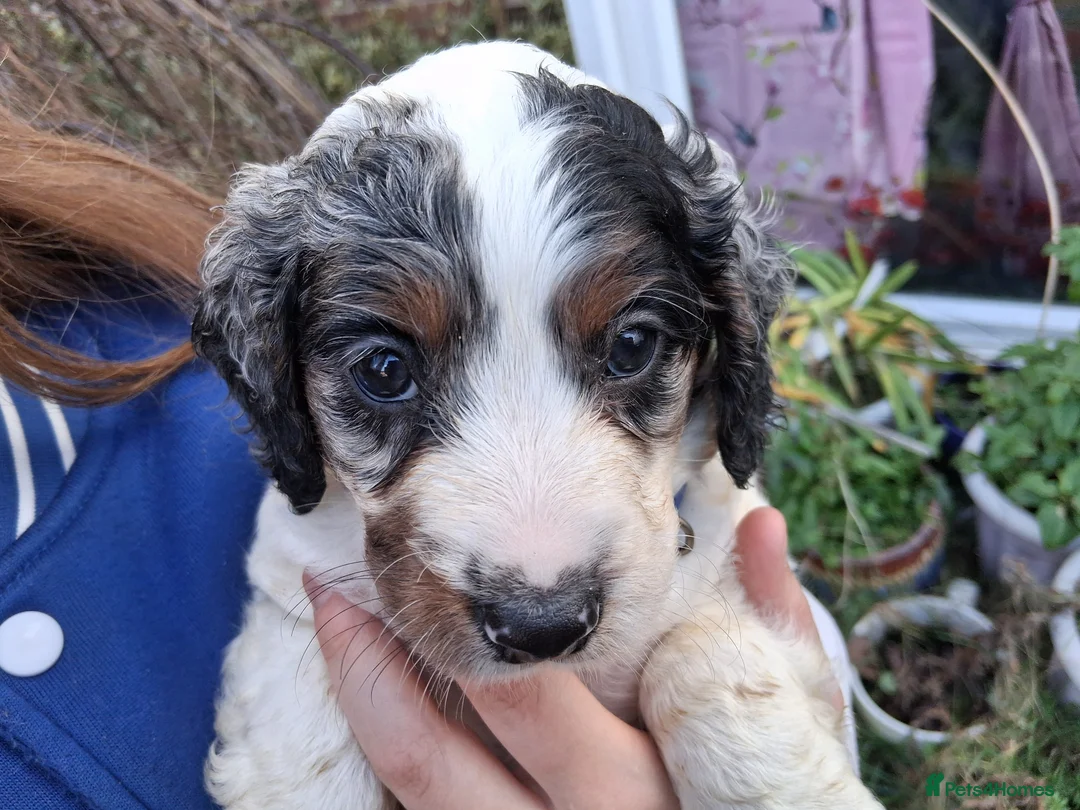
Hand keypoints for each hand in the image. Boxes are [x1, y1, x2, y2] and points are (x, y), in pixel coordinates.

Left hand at [304, 506, 835, 808]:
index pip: (526, 694)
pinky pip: (413, 809)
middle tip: (335, 576)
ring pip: (407, 780)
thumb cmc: (762, 800)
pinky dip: (381, 746)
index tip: (439, 547)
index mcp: (630, 786)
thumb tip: (761, 522)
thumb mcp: (785, 729)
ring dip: (355, 695)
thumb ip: (771, 630)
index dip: (469, 620)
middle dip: (374, 653)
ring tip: (330, 616)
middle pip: (430, 744)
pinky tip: (367, 692)